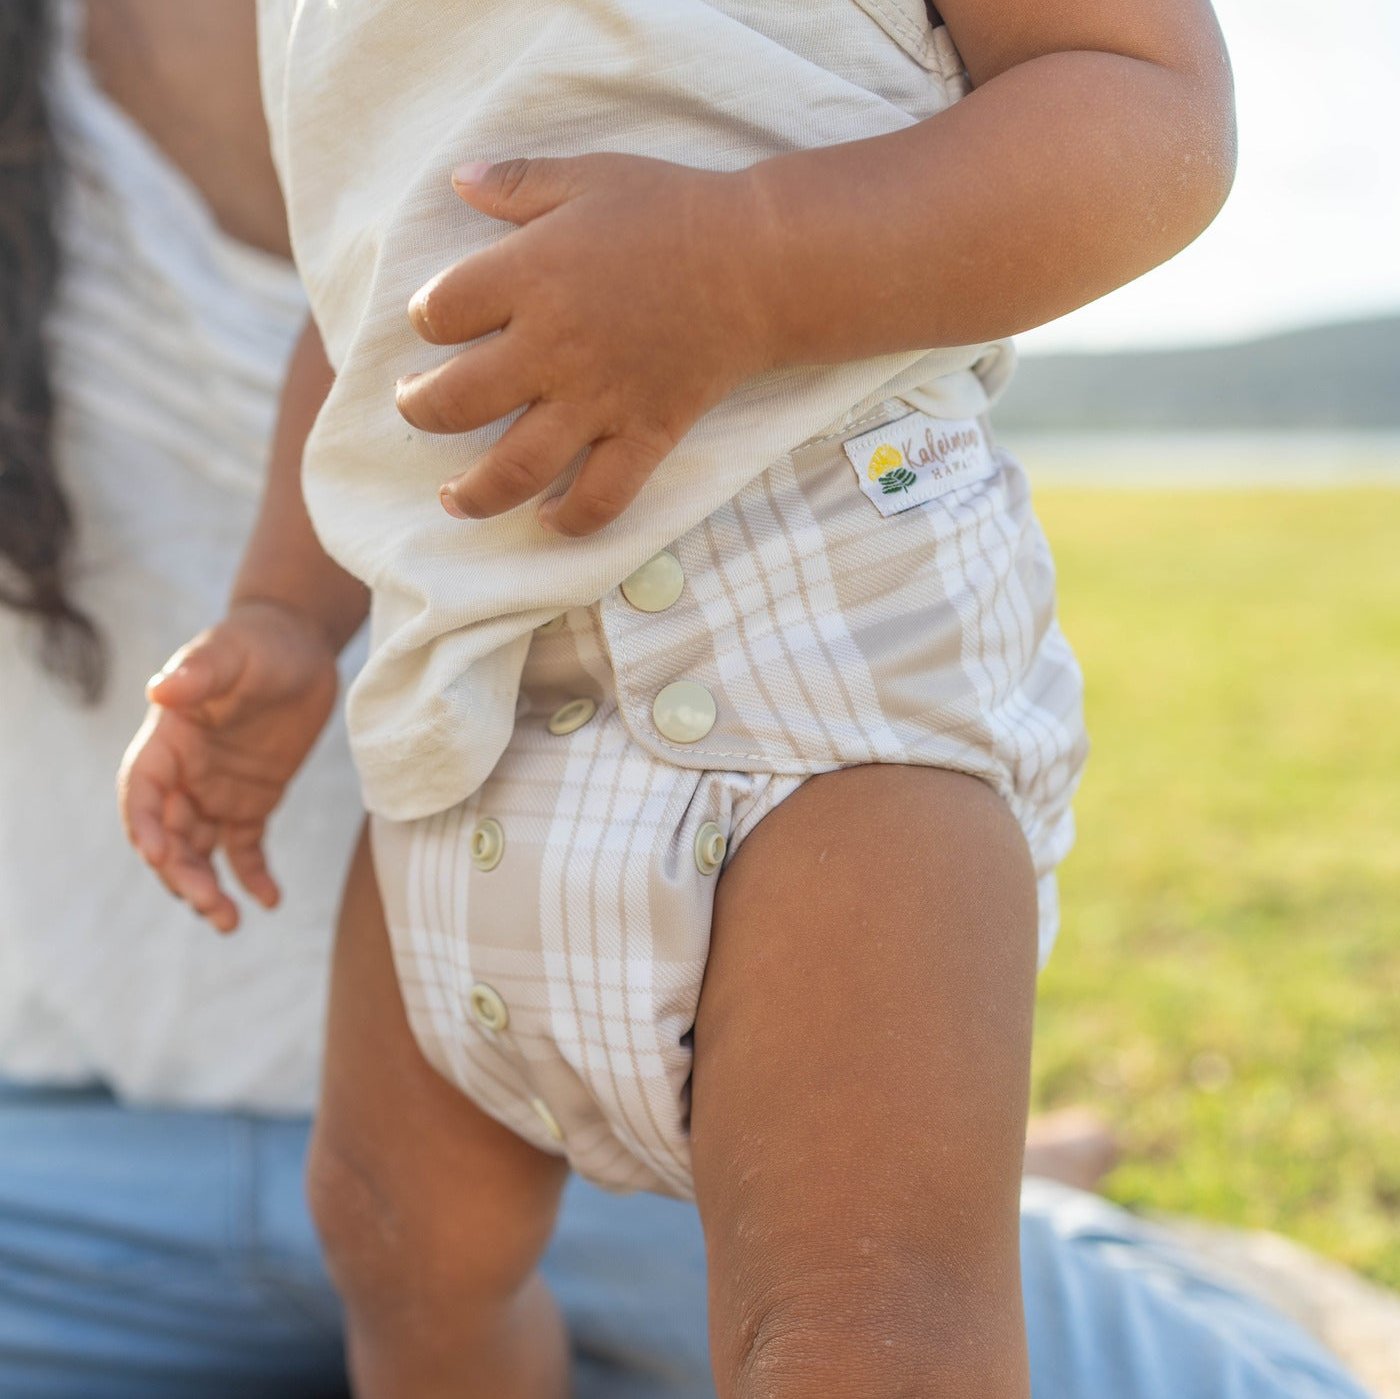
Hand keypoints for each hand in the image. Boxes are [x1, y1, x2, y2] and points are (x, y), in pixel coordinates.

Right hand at [117, 601, 338, 932]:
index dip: (144, 826)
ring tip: (229, 922)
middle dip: (181, 874)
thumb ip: (199, 674)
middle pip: (169, 835)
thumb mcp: (230, 653)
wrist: (298, 645)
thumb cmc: (256, 643)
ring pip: (201, 851)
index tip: (159, 854)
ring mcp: (217, 791)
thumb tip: (160, 689)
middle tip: (208, 905)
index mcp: (167, 742)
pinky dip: (254, 876)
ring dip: (208, 888)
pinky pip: (246, 847)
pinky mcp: (254, 800)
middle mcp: (185, 774)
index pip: (140, 793)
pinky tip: (270, 901)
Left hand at [396, 153, 776, 536]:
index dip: (425, 319)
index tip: (434, 322)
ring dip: (473, 492)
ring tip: (453, 497)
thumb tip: (458, 182)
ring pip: (516, 467)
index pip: (440, 313)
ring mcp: (600, 401)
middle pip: (456, 402)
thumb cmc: (673, 212)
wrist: (761, 262)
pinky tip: (547, 519)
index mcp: (532, 276)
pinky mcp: (646, 435)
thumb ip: (517, 182)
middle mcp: (555, 347)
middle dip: (420, 410)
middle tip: (416, 405)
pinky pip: (602, 497)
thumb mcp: (589, 176)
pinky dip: (571, 520)